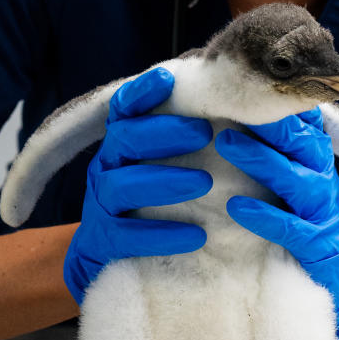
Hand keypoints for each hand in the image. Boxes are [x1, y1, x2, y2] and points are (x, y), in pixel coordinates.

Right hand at [64, 67, 211, 301]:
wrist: (110, 261)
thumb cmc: (151, 203)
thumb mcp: (162, 167)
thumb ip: (188, 141)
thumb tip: (239, 110)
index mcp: (121, 143)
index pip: (124, 109)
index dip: (142, 92)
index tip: (168, 78)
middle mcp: (106, 166)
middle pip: (124, 138)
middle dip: (164, 132)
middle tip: (205, 132)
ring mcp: (100, 204)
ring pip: (121, 185)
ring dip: (165, 181)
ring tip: (205, 183)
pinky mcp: (103, 240)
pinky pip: (126, 235)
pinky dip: (162, 234)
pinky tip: (196, 236)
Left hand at [214, 109, 338, 339]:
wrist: (337, 271)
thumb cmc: (302, 214)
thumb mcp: (292, 174)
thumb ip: (274, 145)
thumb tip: (234, 107)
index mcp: (316, 155)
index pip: (303, 120)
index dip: (280, 101)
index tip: (246, 82)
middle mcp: (324, 176)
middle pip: (302, 142)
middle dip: (268, 122)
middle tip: (231, 104)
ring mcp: (323, 210)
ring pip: (296, 179)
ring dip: (260, 159)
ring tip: (225, 142)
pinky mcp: (318, 244)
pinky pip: (291, 227)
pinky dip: (263, 215)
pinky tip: (236, 206)